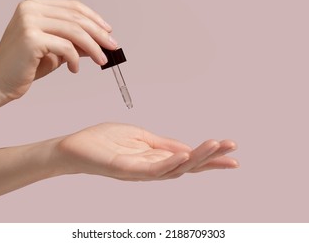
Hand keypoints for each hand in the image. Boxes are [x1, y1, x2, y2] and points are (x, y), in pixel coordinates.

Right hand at [0, 0, 117, 100]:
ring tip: (102, 60)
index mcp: (35, 5)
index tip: (109, 31)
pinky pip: (66, 47)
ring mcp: (29, 21)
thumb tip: (101, 41)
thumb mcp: (55, 50)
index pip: (73, 7)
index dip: (95, 19)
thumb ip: (74, 42)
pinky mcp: (31, 38)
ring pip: (75, 31)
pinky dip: (76, 60)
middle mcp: (30, 8)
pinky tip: (74, 69)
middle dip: (99, 33)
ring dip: (93, 48)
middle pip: (77, 17)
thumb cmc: (25, 66)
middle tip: (113, 47)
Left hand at [56, 123, 238, 180]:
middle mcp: (152, 168)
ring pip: (174, 169)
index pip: (187, 158)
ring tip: (215, 147)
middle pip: (187, 167)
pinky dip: (169, 163)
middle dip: (211, 160)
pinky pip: (151, 169)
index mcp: (156, 159)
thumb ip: (163, 144)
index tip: (230, 150)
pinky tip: (183, 156)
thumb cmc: (105, 142)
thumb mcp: (140, 137)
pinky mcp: (126, 170)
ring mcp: (140, 171)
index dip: (209, 156)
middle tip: (233, 153)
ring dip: (195, 158)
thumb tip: (186, 148)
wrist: (75, 147)